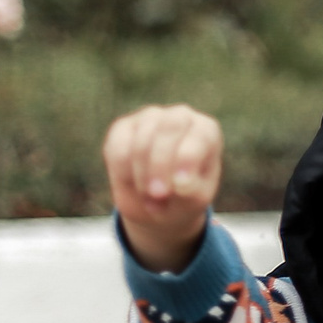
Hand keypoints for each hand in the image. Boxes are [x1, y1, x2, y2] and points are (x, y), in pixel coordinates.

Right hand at [104, 104, 223, 272]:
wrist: (161, 205)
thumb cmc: (185, 200)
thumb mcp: (195, 200)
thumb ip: (189, 190)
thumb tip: (178, 186)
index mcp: (206, 131)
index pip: (198, 136)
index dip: (187, 161)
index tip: (180, 191)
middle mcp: (180, 117)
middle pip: (167, 130)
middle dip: (159, 166)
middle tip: (158, 197)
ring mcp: (149, 118)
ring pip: (138, 136)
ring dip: (139, 172)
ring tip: (148, 200)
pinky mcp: (123, 128)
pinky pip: (115, 143)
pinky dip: (120, 167)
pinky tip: (129, 188)